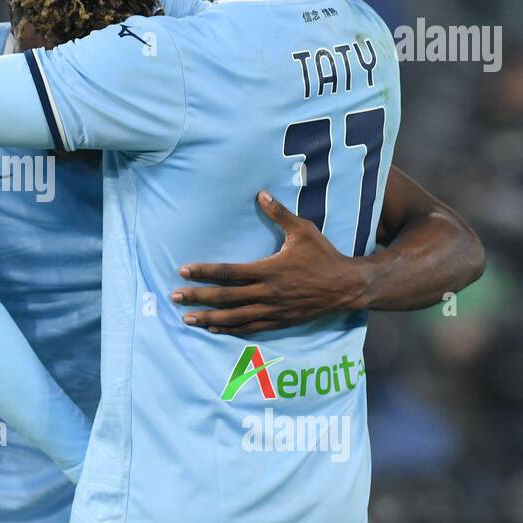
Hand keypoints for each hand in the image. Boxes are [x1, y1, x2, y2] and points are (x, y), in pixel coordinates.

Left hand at [171, 191, 371, 333]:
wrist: (347, 286)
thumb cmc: (324, 255)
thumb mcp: (303, 230)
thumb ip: (279, 213)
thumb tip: (261, 193)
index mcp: (269, 270)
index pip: (229, 272)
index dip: (205, 272)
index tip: (184, 271)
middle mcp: (268, 293)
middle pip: (225, 297)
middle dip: (198, 298)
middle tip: (175, 297)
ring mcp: (273, 310)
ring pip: (235, 317)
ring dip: (209, 319)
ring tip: (188, 319)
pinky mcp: (280, 321)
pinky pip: (251, 328)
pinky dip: (231, 329)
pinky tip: (215, 329)